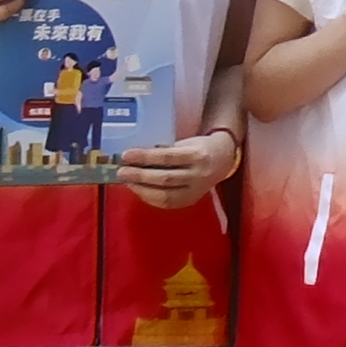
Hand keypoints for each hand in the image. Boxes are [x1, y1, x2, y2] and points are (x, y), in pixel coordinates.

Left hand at [115, 128, 242, 207]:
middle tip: (122, 171)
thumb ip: (164, 150)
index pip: (167, 157)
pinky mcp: (191, 201)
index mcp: (197, 155)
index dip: (145, 157)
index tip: (126, 155)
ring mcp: (195, 191)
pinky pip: (168, 204)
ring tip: (127, 182)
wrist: (223, 160)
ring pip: (165, 195)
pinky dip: (150, 198)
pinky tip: (139, 191)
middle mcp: (198, 175)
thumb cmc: (198, 147)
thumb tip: (136, 156)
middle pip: (165, 178)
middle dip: (140, 176)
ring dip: (142, 189)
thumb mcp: (185, 142)